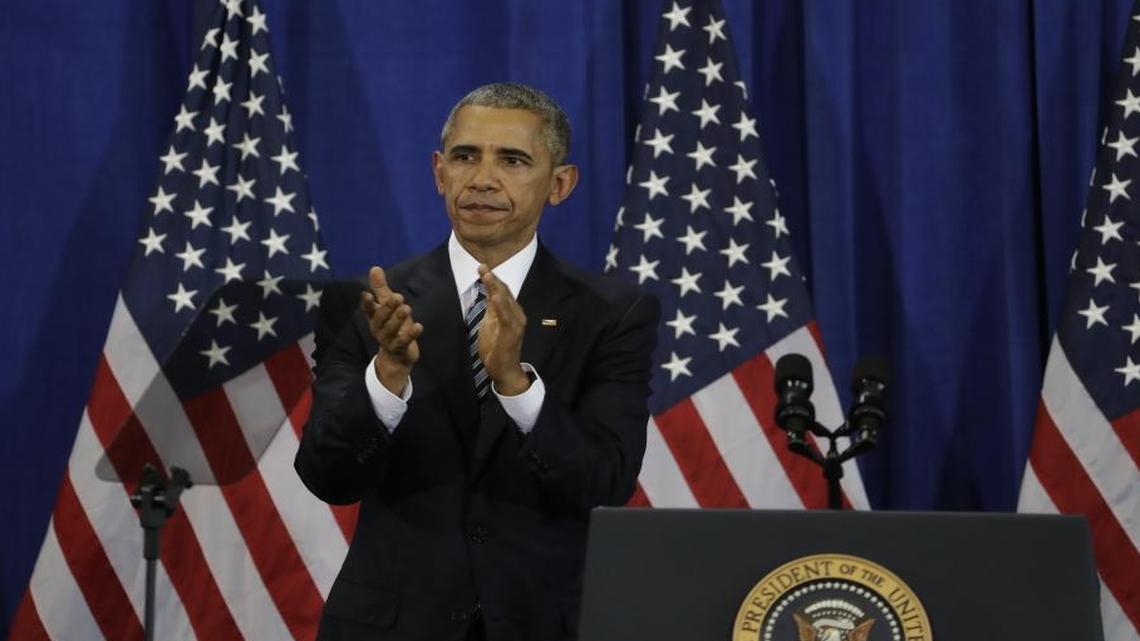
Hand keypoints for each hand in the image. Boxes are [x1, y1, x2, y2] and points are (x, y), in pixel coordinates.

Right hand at [361, 266, 422, 394]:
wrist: (397, 356)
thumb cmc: (393, 326)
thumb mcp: (388, 306)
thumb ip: (381, 289)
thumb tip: (374, 268)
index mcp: (375, 318)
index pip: (368, 309)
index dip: (367, 303)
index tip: (367, 294)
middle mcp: (378, 329)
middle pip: (380, 319)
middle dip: (388, 308)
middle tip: (398, 297)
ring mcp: (388, 340)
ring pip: (390, 330)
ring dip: (398, 319)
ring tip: (406, 308)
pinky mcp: (399, 349)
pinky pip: (403, 342)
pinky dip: (411, 335)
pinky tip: (419, 326)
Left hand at [477, 265, 529, 395]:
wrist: (504, 370)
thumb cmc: (496, 348)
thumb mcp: (490, 324)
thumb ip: (491, 309)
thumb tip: (488, 293)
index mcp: (511, 312)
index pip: (502, 291)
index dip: (492, 279)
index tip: (482, 266)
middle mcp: (516, 315)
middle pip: (504, 292)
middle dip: (493, 278)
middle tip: (482, 265)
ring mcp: (516, 323)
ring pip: (505, 301)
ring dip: (496, 287)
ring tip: (487, 274)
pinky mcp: (511, 333)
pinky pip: (505, 317)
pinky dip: (500, 305)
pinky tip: (494, 296)